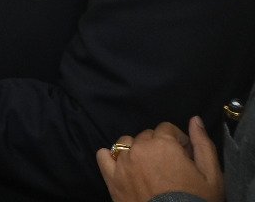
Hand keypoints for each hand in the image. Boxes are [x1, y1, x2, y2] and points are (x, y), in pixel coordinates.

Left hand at [96, 117, 223, 201]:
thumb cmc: (196, 199)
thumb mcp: (211, 175)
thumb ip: (203, 144)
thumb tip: (195, 119)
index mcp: (163, 144)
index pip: (167, 128)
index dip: (178, 141)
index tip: (185, 156)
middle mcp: (139, 148)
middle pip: (147, 136)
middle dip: (159, 146)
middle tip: (169, 166)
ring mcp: (122, 163)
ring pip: (126, 143)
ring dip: (136, 150)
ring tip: (148, 167)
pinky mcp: (111, 178)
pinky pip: (103, 156)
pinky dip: (111, 158)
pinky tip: (122, 166)